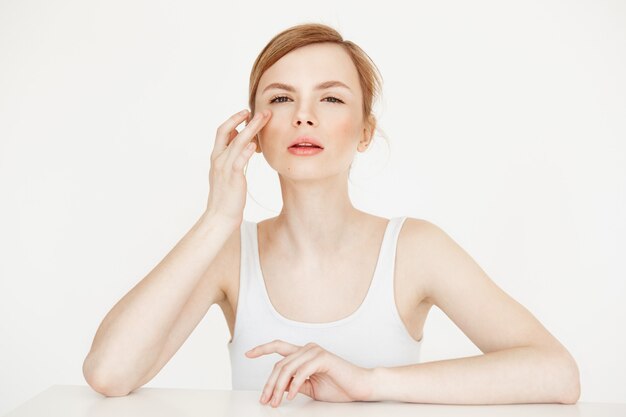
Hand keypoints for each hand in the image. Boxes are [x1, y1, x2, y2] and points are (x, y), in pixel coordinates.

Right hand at [205, 108, 270, 227]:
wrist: (220, 216)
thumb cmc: (227, 196)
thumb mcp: (228, 173)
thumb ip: (234, 157)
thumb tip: (245, 142)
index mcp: (217, 157)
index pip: (222, 131)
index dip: (234, 120)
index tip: (246, 113)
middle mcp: (218, 159)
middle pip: (228, 131)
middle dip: (243, 119)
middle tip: (260, 111)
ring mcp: (224, 168)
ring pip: (236, 142)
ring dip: (251, 129)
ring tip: (263, 119)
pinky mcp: (233, 178)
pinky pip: (238, 161)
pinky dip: (246, 151)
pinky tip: (255, 144)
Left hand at [245, 340, 372, 407]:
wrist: (360, 387)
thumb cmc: (338, 386)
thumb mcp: (310, 387)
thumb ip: (294, 383)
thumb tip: (278, 388)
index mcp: (304, 353)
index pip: (279, 347)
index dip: (262, 348)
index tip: (248, 353)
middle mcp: (307, 348)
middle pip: (279, 364)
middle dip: (269, 384)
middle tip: (265, 400)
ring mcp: (315, 351)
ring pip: (287, 368)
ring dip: (278, 387)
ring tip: (276, 402)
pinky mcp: (322, 358)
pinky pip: (301, 372)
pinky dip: (293, 385)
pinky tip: (290, 396)